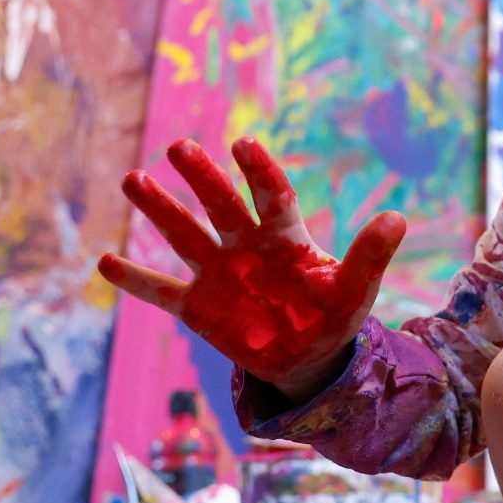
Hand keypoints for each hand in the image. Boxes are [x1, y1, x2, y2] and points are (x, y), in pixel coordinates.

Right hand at [97, 138, 405, 399]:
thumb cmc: (332, 315)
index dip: (260, 172)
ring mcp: (218, 273)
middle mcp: (246, 245)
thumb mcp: (355, 290)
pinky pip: (162, 290)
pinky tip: (104, 261)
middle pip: (221, 205)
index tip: (244, 145)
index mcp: (286, 237)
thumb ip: (370, 256)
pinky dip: (135, 279)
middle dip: (202, 177)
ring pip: (185, 235)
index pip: (273, 197)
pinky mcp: (198, 306)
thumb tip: (397, 218)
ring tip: (133, 179)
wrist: (306, 357)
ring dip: (160, 209)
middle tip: (180, 147)